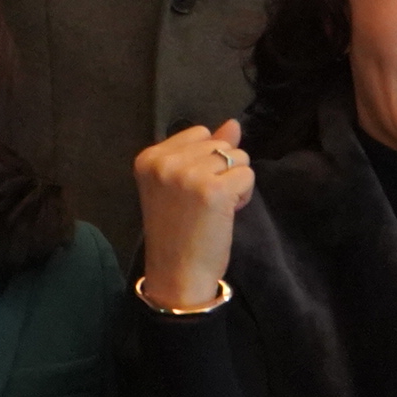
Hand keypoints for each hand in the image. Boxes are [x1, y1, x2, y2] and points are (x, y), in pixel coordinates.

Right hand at [131, 119, 254, 310]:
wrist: (176, 273)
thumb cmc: (178, 231)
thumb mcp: (183, 184)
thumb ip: (205, 150)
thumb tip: (233, 123)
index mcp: (149, 158)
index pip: (199, 134)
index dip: (205, 161)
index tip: (191, 190)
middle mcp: (165, 163)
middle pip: (221, 144)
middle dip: (221, 171)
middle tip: (203, 204)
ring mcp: (188, 175)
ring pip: (238, 157)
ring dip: (235, 182)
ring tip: (214, 208)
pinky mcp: (214, 190)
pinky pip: (247, 175)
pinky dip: (244, 194)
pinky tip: (225, 213)